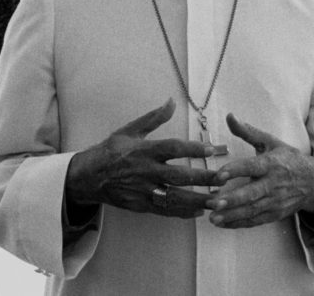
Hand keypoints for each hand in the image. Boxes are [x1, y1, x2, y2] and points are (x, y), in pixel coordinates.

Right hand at [65, 98, 219, 218]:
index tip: (214, 149)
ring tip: (218, 200)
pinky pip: (165, 210)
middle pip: (178, 176)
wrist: (88, 177)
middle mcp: (145, 171)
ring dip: (198, 200)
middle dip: (203, 178)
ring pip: (174, 197)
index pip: (173, 149)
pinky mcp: (140, 205)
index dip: (194, 149)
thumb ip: (154, 118)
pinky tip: (199, 211)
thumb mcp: (130, 130)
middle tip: (224, 178)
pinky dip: (182, 212)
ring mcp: (143, 190)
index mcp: (144, 150)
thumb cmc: (111, 150)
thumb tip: (171, 101)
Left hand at [206, 113, 313, 228]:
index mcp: (272, 164)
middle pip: (252, 194)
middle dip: (232, 200)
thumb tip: (229, 116)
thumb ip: (248, 131)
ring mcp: (275, 201)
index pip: (252, 167)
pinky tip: (222, 223)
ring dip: (232, 215)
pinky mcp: (275, 214)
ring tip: (213, 217)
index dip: (235, 171)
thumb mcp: (270, 142)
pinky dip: (239, 223)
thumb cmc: (288, 159)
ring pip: (252, 210)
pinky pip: (255, 221)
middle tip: (213, 203)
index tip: (219, 175)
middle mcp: (274, 184)